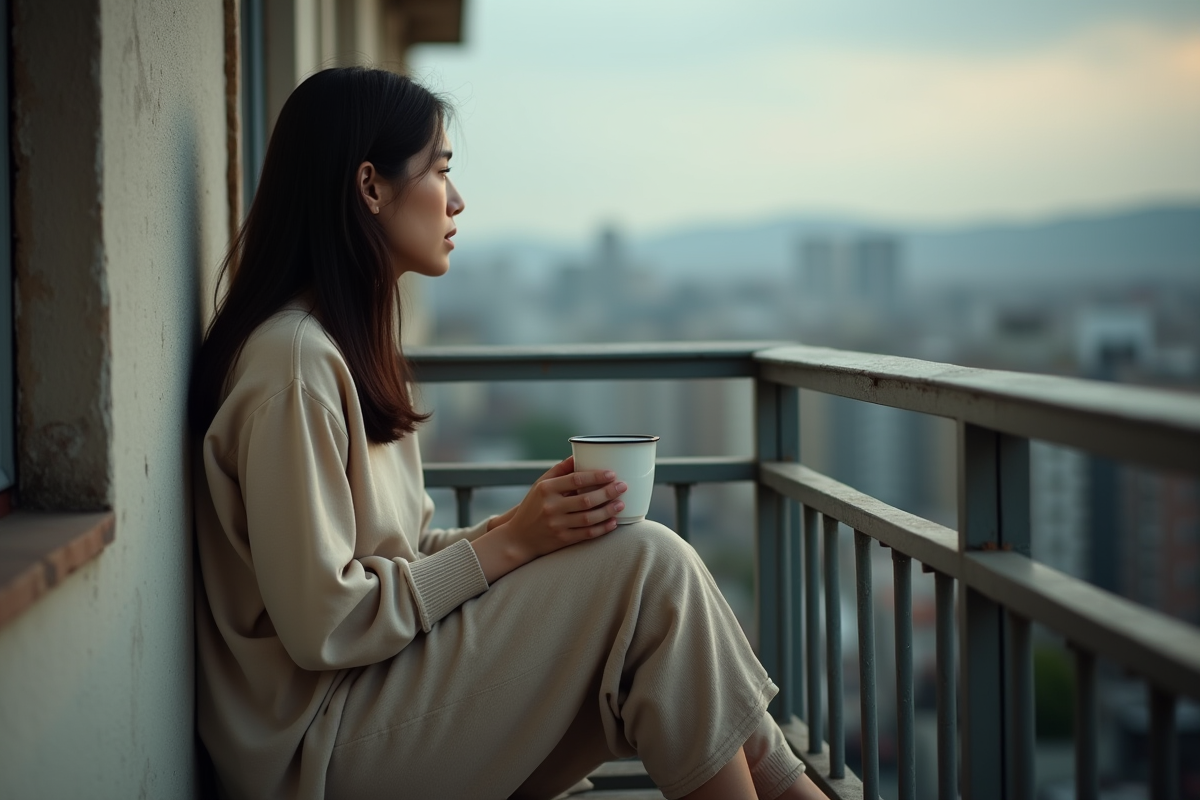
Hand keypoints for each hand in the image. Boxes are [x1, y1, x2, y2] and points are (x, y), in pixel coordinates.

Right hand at [471, 456, 626, 582]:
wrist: (518, 538)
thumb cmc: (532, 507)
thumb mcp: (540, 485)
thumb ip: (559, 470)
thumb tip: (578, 454)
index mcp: (546, 489)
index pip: (575, 479)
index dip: (596, 476)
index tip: (612, 473)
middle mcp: (551, 507)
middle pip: (585, 499)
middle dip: (607, 492)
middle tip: (623, 486)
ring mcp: (557, 525)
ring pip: (589, 518)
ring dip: (608, 511)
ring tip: (621, 504)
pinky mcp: (562, 540)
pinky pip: (587, 534)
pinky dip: (602, 528)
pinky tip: (613, 522)